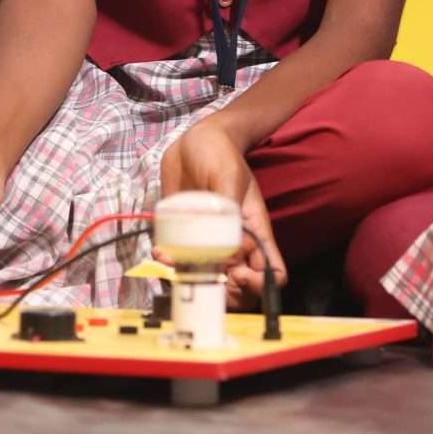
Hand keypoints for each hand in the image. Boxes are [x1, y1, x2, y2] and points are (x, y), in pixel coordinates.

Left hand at [159, 118, 285, 305]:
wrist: (193, 141)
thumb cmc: (220, 155)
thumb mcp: (228, 177)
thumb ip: (230, 209)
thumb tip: (229, 247)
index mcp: (255, 233)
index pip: (272, 273)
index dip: (260, 284)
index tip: (239, 274)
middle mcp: (234, 244)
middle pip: (238, 288)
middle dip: (222, 292)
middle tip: (202, 275)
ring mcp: (208, 244)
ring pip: (206, 280)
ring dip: (188, 280)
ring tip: (171, 261)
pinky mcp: (183, 238)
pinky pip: (179, 263)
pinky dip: (169, 266)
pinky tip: (160, 253)